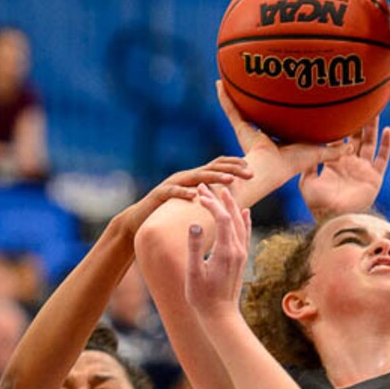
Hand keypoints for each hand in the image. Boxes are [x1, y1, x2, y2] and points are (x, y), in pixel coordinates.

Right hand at [121, 156, 252, 235]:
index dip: (235, 166)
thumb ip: (206, 198)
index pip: (218, 166)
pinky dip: (183, 193)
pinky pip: (172, 192)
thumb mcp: (190, 205)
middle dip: (232, 169)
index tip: (252, 171)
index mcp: (195, 180)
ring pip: (195, 177)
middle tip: (250, 173)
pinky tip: (194, 196)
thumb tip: (227, 196)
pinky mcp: (159, 195)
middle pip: (211, 168)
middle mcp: (185, 178)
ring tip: (229, 180)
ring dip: (213, 178)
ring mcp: (172, 184)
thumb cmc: (168, 217)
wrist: (137, 223)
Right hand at [185, 184, 250, 319]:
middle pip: (232, 217)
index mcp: (226, 252)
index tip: (199, 195)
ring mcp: (242, 255)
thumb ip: (194, 248)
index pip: (222, 219)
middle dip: (220, 200)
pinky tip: (245, 212)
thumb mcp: (194, 273)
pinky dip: (245, 220)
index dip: (211, 204)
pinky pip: (246, 234)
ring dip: (232, 206)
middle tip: (206, 187)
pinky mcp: (241, 259)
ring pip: (241, 223)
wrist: (221, 315)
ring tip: (223, 192)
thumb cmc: (203, 297)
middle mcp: (238, 250)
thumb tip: (194, 225)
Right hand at [217, 81, 349, 195]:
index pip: (281, 119)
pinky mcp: (240, 128)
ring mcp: (249, 130)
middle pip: (259, 110)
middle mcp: (263, 132)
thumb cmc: (293, 164)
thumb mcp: (318, 154)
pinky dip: (224, 98)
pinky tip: (219, 82)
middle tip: (257, 75)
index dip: (282, 108)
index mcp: (279, 138)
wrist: (272, 170)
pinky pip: (231, 110)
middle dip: (256, 97)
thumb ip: (333, 150)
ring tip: (233, 73)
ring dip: (235, 94)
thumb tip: (352, 145)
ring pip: (241, 108)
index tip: (285, 92)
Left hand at [299, 117, 389, 218]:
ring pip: (370, 142)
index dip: (339, 125)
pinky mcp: (374, 177)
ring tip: (374, 108)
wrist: (333, 219)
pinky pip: (383, 158)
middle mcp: (350, 163)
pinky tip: (387, 130)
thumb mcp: (307, 181)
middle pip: (356, 136)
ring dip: (372, 126)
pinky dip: (387, 144)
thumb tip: (303, 146)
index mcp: (335, 163)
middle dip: (357, 120)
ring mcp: (363, 170)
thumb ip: (308, 163)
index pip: (338, 138)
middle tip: (358, 100)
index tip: (339, 107)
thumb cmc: (317, 204)